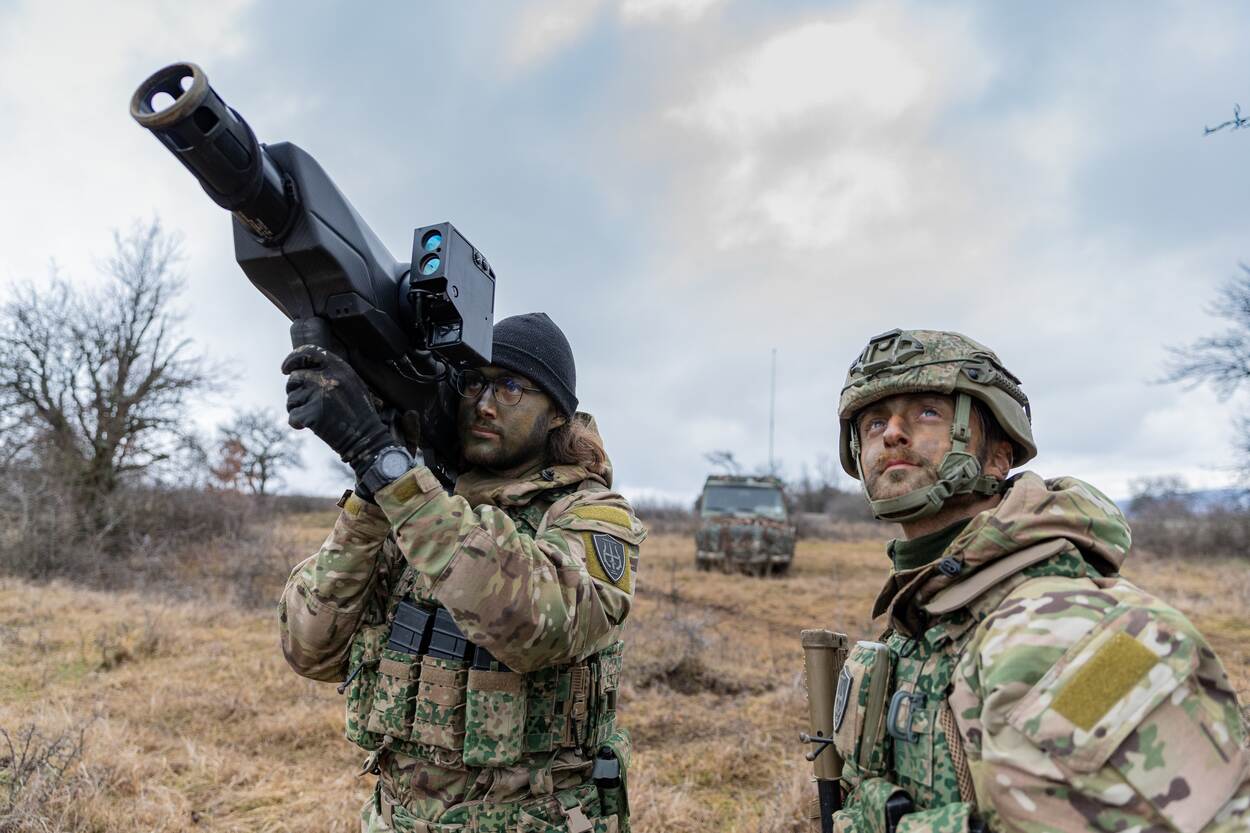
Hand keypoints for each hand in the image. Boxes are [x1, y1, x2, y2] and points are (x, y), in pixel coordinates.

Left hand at [282, 345, 391, 477]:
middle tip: (306, 402)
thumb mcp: (352, 384)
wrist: (365, 438)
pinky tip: (311, 426)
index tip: (285, 369)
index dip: (293, 359)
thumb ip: (331, 373)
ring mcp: (320, 396)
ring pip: (291, 398)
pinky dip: (297, 423)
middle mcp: (329, 378)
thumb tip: (301, 369)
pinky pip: (293, 416)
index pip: (309, 352)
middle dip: (294, 390)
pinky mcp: (312, 414)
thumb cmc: (358, 412)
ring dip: (297, 408)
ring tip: (314, 416)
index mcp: (340, 368)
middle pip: (295, 377)